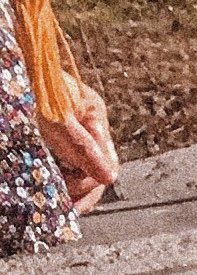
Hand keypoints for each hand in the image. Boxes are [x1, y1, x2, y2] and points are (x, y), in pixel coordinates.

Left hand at [38, 83, 117, 214]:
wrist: (8, 66)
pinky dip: (61, 177)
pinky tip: (54, 187)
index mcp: (94, 114)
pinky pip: (66, 162)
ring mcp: (71, 128)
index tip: (72, 197)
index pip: (105, 160)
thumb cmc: (26, 81)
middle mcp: (86, 123)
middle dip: (84, 190)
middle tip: (68, 208)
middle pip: (96, 167)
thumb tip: (109, 177)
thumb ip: (81, 147)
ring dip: (73, 186)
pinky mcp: (55, 133)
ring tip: (61, 202)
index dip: (91, 182)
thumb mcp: (55, 117)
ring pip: (81, 167)